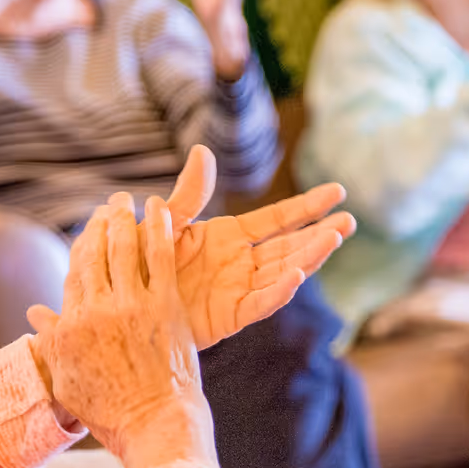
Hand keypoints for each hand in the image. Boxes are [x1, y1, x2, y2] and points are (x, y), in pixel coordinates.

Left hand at [28, 146, 354, 350]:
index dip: (307, 206)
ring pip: (284, 271)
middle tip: (349, 221)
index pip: (278, 218)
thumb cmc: (139, 262)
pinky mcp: (230, 316)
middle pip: (290, 245)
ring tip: (335, 238)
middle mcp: (241, 262)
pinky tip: (297, 274)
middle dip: (320, 234)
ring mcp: (239, 289)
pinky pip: (260, 302)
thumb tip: (202, 151)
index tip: (337, 192)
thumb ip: (189, 194)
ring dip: (309, 257)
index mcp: (230, 236)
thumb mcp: (165, 223)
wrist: (119, 304)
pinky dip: (278, 290)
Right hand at [29, 195, 214, 467]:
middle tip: (107, 206)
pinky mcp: (165, 305)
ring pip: (123, 248)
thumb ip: (51, 343)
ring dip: (123, 218)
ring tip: (126, 202)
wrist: (154, 426)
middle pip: (94, 254)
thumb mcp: (68, 382)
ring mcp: (131, 305)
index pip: (73, 276)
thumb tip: (35, 313)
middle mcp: (95, 311)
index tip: (87, 233)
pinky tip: (159, 208)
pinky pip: (159, 256)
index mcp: (70, 328)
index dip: (80, 249)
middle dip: (99, 224)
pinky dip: (158, 228)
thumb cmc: (112, 413)